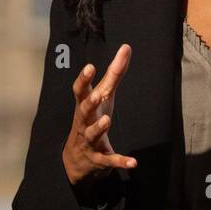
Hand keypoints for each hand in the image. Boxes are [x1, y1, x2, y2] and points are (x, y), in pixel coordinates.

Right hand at [62, 44, 136, 193]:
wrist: (78, 160)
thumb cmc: (92, 119)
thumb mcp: (103, 96)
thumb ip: (114, 74)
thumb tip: (126, 47)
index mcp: (84, 106)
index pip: (80, 91)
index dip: (83, 80)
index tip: (89, 67)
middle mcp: (84, 122)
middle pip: (83, 112)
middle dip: (89, 104)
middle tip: (97, 96)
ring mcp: (89, 141)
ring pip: (91, 134)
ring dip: (99, 128)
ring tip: (107, 120)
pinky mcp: (98, 158)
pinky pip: (108, 160)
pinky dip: (120, 161)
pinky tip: (133, 162)